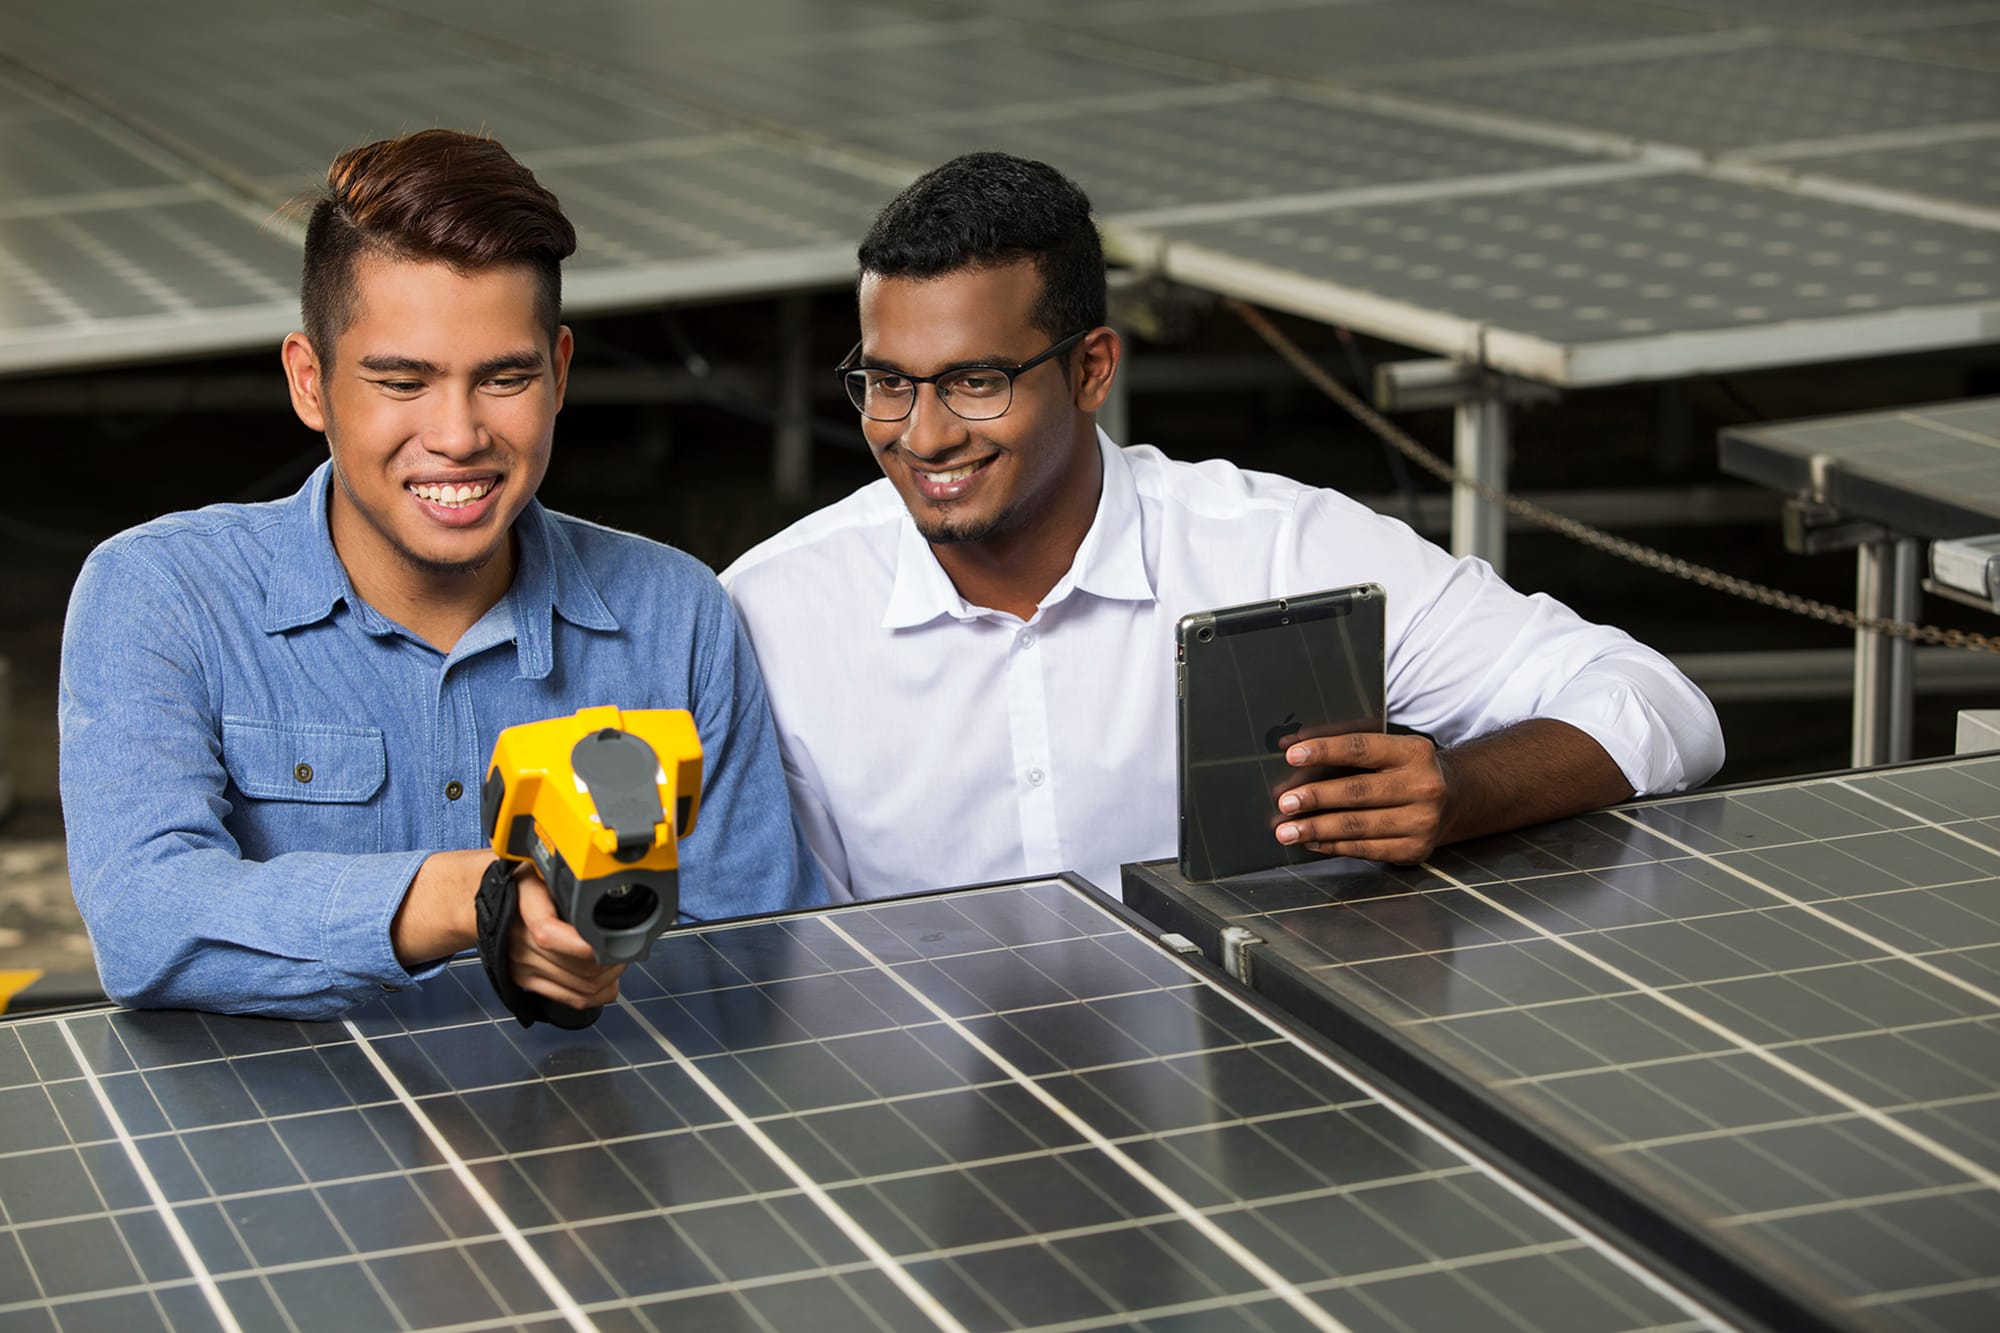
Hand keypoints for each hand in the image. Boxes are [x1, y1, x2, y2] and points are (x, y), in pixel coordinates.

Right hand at [509, 870, 625, 1010]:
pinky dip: (598, 994)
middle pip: (579, 965)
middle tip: (626, 945)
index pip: (548, 933)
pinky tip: (609, 980)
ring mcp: (522, 964)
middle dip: (613, 958)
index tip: (609, 942)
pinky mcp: (526, 980)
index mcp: (524, 904)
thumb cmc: (523, 881)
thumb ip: (567, 879)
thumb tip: (602, 887)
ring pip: (581, 985)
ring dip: (610, 976)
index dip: (585, 945)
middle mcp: (519, 939)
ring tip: (618, 958)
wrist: (486, 897)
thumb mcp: (543, 867)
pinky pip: (571, 999)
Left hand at [1272, 731, 1449, 864]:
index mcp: (1413, 752)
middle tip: (1285, 802)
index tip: (1292, 754)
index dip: (1325, 750)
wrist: (1454, 801)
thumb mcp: (1391, 751)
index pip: (1362, 748)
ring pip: (1358, 826)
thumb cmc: (1407, 772)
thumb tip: (1292, 749)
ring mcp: (1421, 821)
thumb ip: (1349, 750)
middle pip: (1357, 791)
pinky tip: (1313, 842)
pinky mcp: (1414, 849)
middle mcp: (1422, 787)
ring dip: (1316, 829)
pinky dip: (1333, 846)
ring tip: (1287, 830)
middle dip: (1315, 797)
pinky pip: (1365, 849)